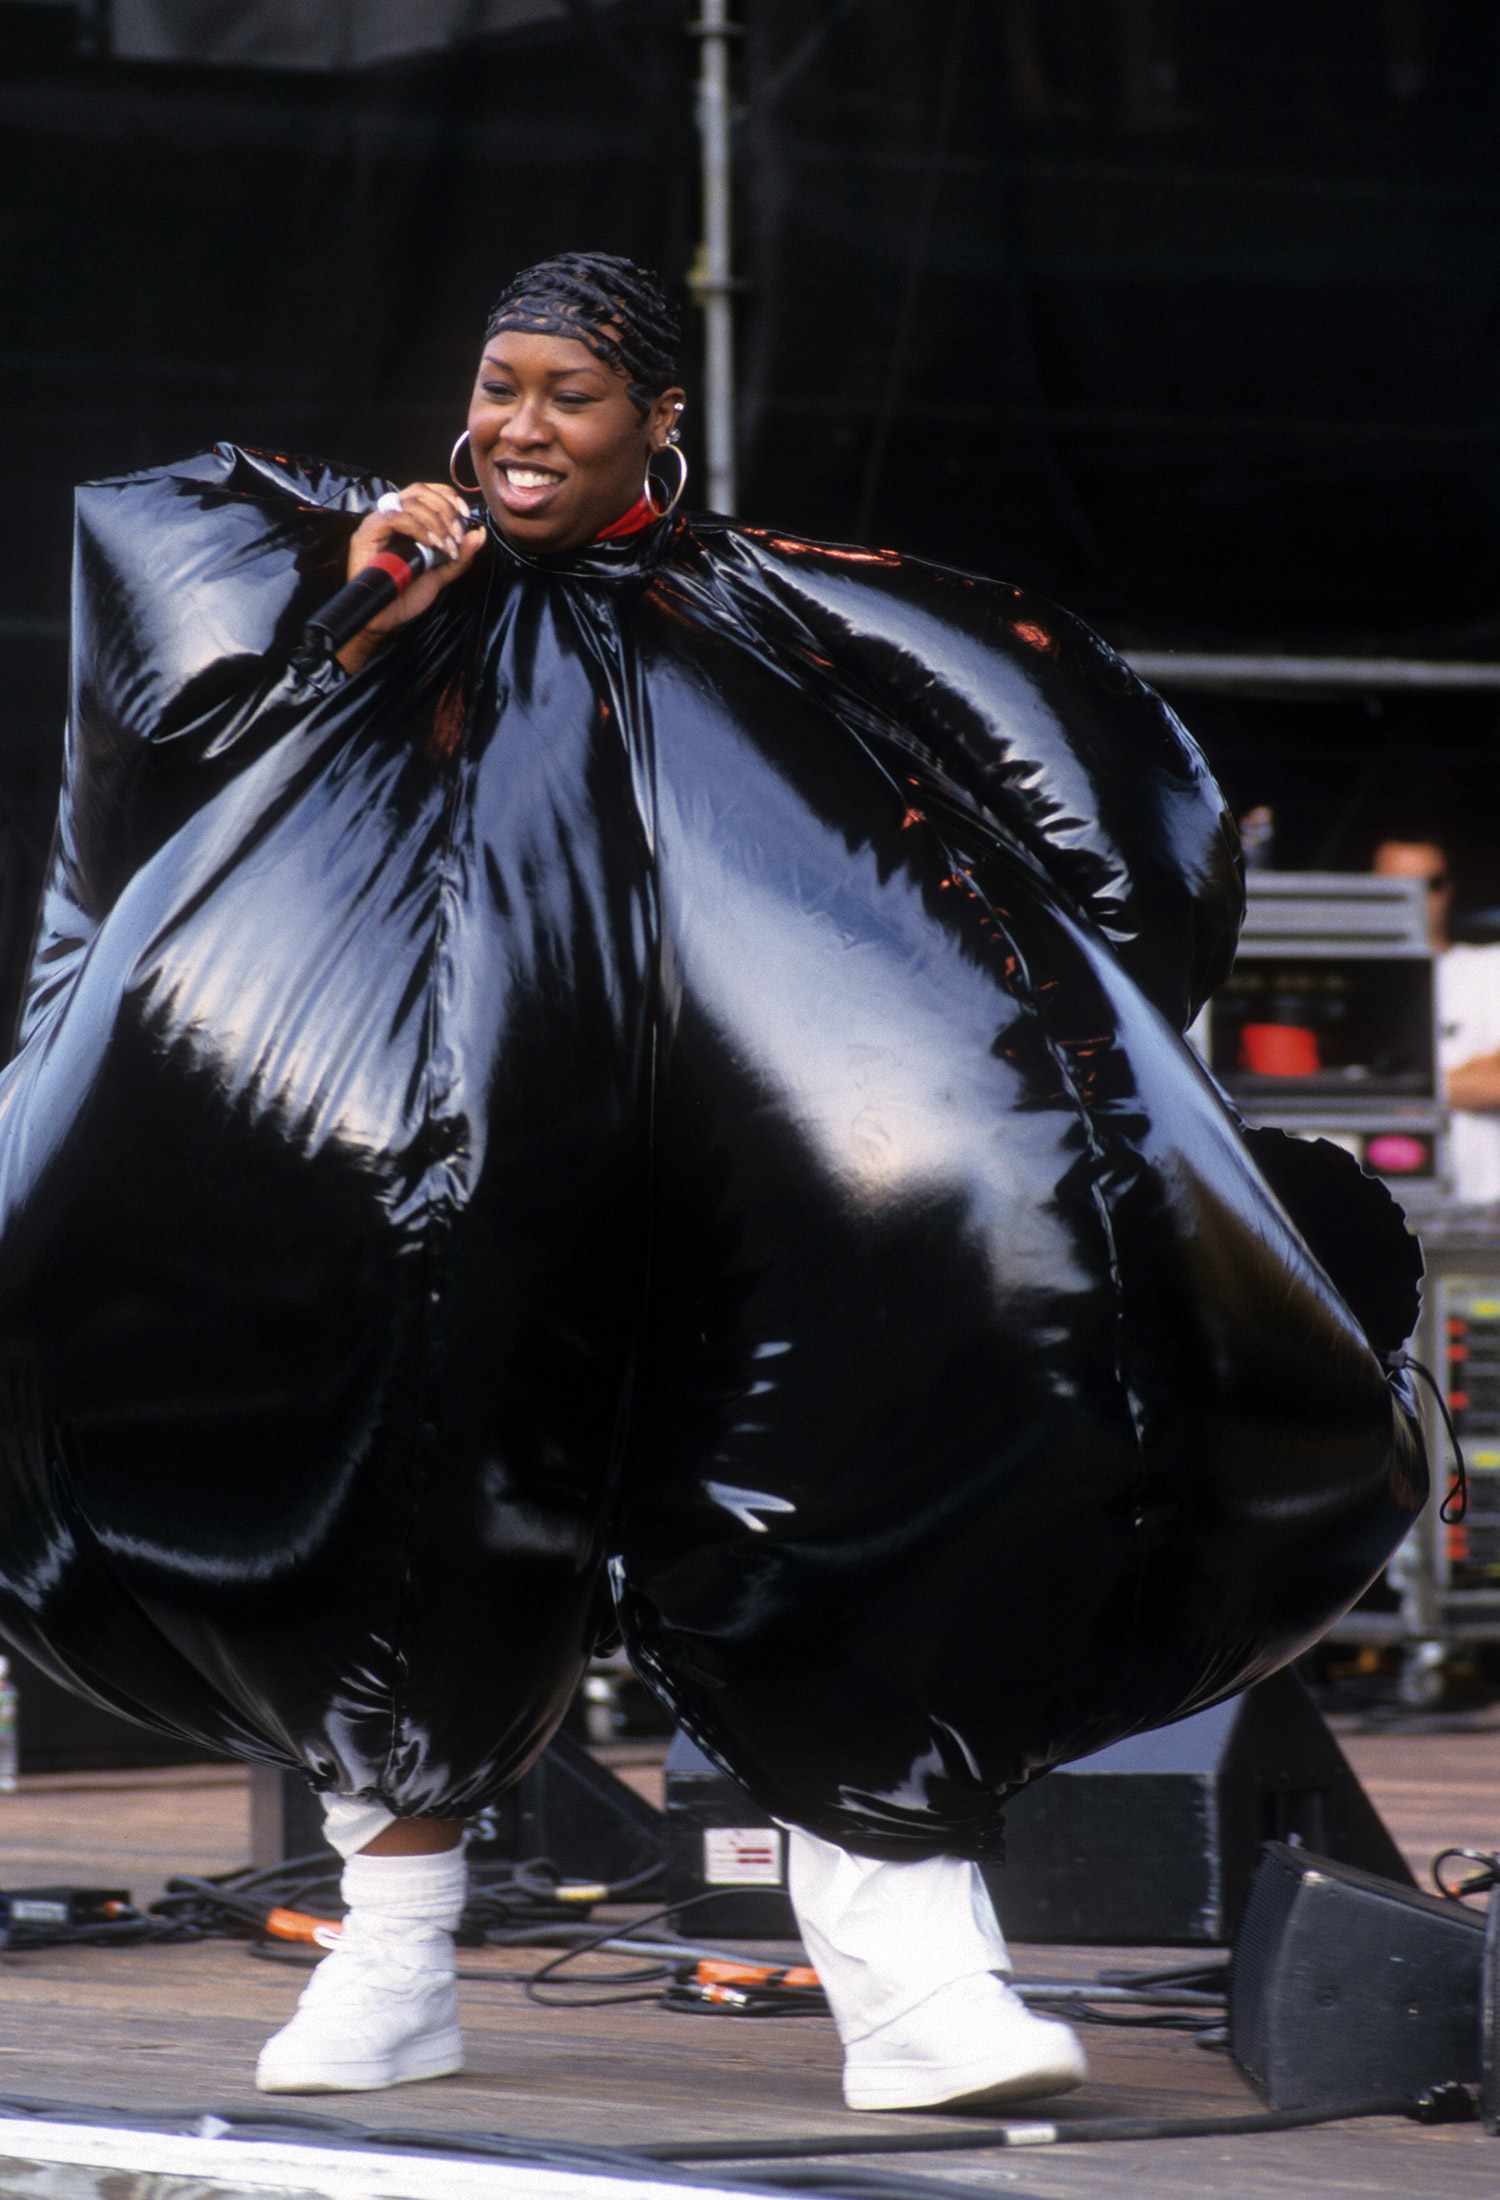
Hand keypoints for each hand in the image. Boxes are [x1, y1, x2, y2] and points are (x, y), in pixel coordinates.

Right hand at [335, 482, 485, 673]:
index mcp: (407, 520)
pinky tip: (430, 544)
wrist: (385, 618)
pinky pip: (395, 517)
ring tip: (445, 546)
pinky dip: (417, 527)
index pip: (427, 492)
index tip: (465, 514)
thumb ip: (460, 555)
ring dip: (436, 522)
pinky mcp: (368, 533)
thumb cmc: (407, 595)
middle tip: (456, 536)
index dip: (448, 496)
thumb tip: (479, 533)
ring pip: (410, 502)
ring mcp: (378, 523)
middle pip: (420, 491)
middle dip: (445, 509)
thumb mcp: (441, 573)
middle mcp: (391, 516)